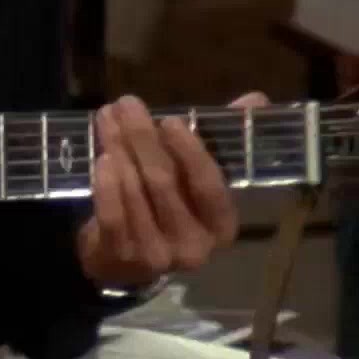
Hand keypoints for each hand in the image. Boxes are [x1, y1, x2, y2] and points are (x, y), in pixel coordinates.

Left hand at [76, 93, 261, 288]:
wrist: (124, 259)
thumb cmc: (171, 207)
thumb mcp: (197, 176)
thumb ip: (223, 139)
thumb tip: (257, 98)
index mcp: (222, 224)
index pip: (209, 185)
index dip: (190, 151)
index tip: (168, 119)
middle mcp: (194, 246)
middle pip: (164, 183)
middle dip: (143, 137)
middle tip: (127, 104)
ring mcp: (157, 255)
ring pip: (135, 192)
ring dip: (118, 149)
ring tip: (108, 118)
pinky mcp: (122, 257)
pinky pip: (113, 215)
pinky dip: (106, 184)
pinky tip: (101, 157)